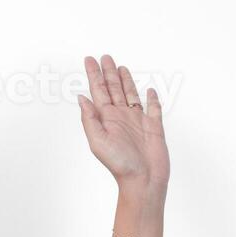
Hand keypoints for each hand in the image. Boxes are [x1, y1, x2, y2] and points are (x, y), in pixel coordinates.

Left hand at [75, 53, 168, 193]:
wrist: (143, 179)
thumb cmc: (120, 164)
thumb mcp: (98, 141)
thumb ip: (89, 119)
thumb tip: (81, 97)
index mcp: (107, 119)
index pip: (98, 91)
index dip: (94, 75)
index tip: (89, 60)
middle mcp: (121, 117)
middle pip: (114, 89)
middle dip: (108, 73)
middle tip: (104, 57)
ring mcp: (138, 121)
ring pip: (132, 94)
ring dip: (126, 81)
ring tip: (121, 68)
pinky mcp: (154, 126)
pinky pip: (154, 109)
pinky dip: (152, 99)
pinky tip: (150, 90)